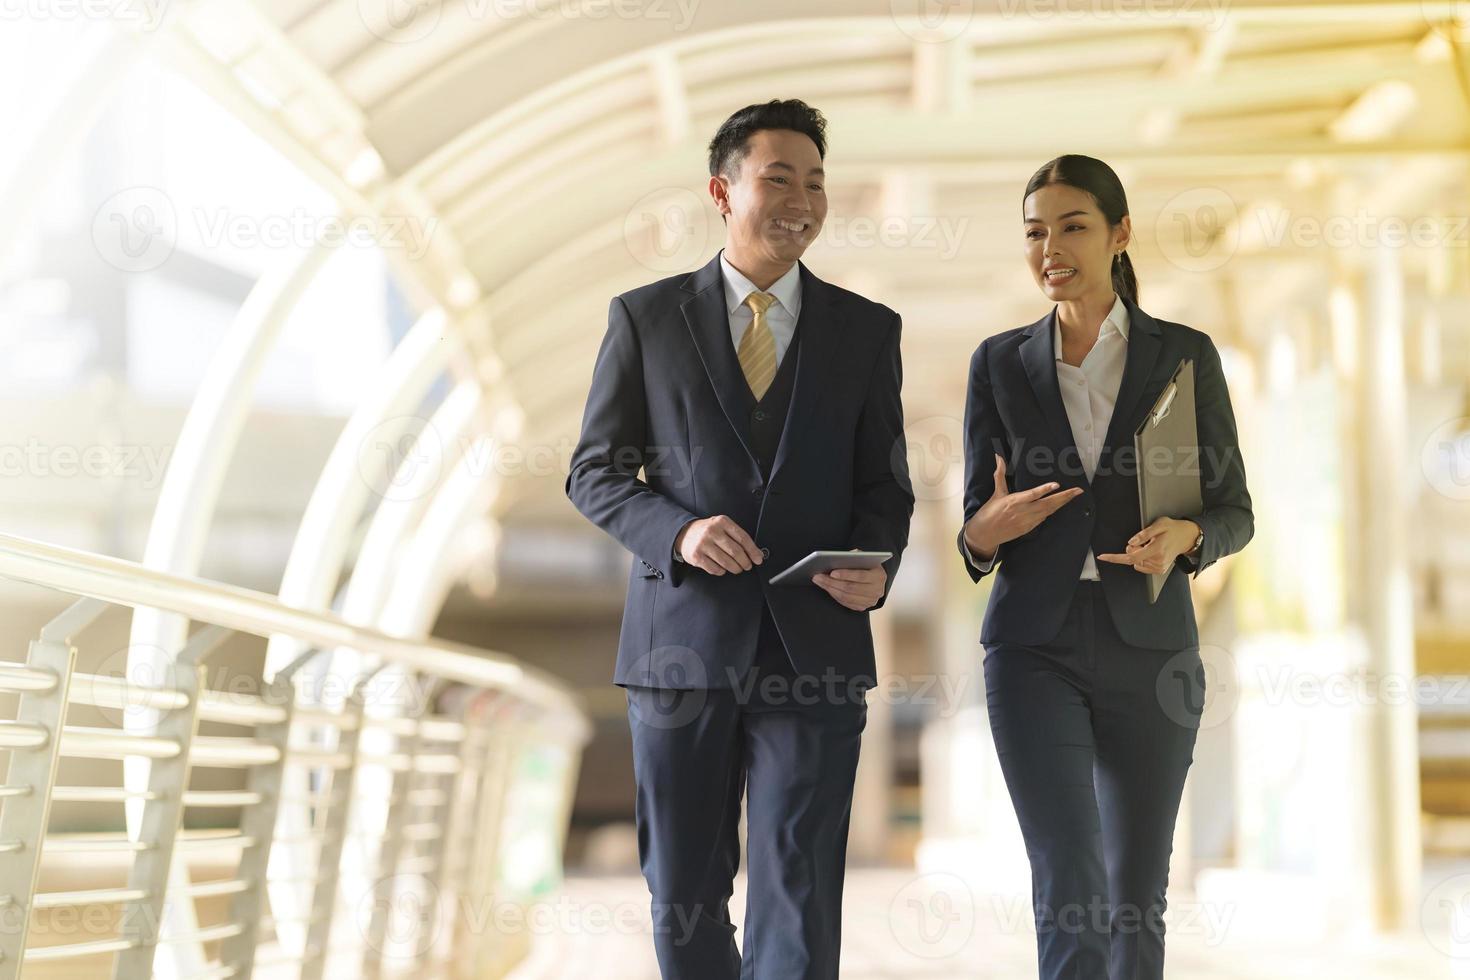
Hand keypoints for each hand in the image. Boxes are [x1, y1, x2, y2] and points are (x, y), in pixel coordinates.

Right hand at [675, 516, 762, 574]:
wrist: (684, 533)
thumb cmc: (708, 531)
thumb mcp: (722, 526)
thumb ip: (738, 537)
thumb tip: (756, 553)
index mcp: (722, 522)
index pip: (742, 537)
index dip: (753, 550)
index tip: (758, 559)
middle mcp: (712, 531)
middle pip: (736, 551)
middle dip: (745, 562)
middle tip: (747, 566)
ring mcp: (703, 544)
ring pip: (726, 562)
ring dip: (735, 568)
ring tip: (737, 568)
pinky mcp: (696, 556)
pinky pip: (715, 569)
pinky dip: (722, 571)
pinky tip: (722, 568)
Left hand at [813, 552, 886, 610]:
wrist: (876, 580)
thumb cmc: (867, 566)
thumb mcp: (864, 558)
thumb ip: (854, 556)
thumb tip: (837, 558)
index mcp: (879, 576)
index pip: (861, 576)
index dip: (846, 574)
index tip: (832, 572)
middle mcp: (877, 590)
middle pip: (851, 588)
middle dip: (832, 582)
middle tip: (818, 576)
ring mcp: (870, 601)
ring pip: (846, 597)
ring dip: (830, 589)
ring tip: (819, 581)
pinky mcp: (863, 607)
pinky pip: (845, 603)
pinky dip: (834, 595)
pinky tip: (826, 587)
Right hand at [962, 453, 1083, 557]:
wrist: (984, 535)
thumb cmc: (988, 513)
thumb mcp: (995, 493)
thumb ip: (999, 474)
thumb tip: (998, 456)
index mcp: (1014, 501)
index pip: (1032, 495)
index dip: (1045, 490)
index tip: (1056, 485)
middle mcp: (1023, 512)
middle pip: (1047, 504)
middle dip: (1064, 497)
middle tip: (1078, 491)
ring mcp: (1027, 522)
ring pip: (1048, 511)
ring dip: (1061, 504)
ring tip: (1073, 496)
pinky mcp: (1028, 529)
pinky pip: (1043, 518)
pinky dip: (1051, 511)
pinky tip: (1058, 506)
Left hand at [1096, 518, 1198, 574]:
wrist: (1187, 537)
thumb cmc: (1173, 529)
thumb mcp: (1160, 524)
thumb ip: (1144, 533)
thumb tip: (1131, 542)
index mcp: (1157, 549)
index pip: (1131, 556)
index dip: (1115, 557)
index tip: (1103, 556)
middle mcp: (1158, 561)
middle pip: (1132, 558)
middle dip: (1133, 548)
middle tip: (1145, 540)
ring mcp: (1159, 567)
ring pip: (1136, 562)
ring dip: (1139, 553)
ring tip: (1152, 545)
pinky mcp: (1159, 570)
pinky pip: (1141, 566)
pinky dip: (1143, 558)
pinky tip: (1152, 551)